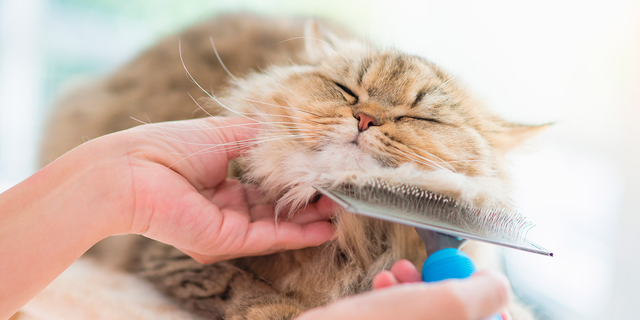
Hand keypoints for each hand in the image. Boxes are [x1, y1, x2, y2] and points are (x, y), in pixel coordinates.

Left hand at [116, 117, 334, 262]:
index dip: (295, 179)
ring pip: (278, 225)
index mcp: (221, 182)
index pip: (267, 185)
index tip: (323, 171)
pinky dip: (298, 234)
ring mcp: (228, 226)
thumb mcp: (223, 133)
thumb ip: (259, 137)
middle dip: (308, 201)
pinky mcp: (227, 240)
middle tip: (340, 192)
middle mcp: (227, 207)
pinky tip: (325, 227)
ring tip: (341, 208)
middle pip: (276, 208)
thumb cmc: (170, 146)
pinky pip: (270, 237)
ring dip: (310, 219)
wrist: (134, 170)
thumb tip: (291, 132)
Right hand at [373, 260, 511, 319]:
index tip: (471, 282)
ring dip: (416, 286)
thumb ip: (487, 292)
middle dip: (444, 286)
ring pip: (428, 315)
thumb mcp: (451, 304)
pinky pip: (402, 316)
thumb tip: (494, 283)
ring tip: (398, 271)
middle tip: (429, 269)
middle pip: (458, 318)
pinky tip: (382, 282)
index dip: (488, 304)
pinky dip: (394, 296)